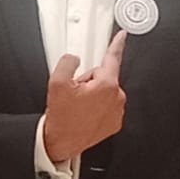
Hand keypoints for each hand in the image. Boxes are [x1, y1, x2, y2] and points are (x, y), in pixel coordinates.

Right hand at [42, 31, 126, 162]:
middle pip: (102, 76)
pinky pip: (106, 106)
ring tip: (77, 106)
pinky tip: (83, 114)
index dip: (117, 44)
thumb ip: (68, 62)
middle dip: (88, 81)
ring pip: (104, 91)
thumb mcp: (57, 82)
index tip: (122, 36)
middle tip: (74, 94)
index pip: (113, 58)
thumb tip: (74, 59)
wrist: (61, 142)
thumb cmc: (62, 118)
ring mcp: (116, 112)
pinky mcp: (114, 123)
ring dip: (91, 95)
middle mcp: (116, 98)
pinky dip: (96, 107)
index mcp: (106, 86)